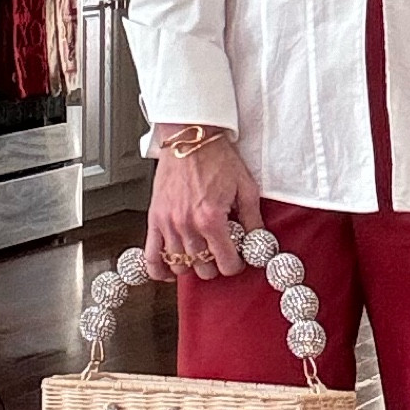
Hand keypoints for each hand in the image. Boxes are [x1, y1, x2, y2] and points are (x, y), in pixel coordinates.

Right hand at [145, 126, 264, 282]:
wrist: (190, 137)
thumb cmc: (215, 156)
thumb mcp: (245, 187)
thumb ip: (253, 219)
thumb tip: (258, 240)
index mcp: (211, 219)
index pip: (225, 263)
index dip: (235, 266)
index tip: (237, 260)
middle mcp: (187, 224)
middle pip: (203, 269)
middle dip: (215, 266)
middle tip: (220, 253)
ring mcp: (168, 223)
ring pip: (180, 266)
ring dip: (192, 265)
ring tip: (200, 254)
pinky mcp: (154, 218)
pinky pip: (151, 255)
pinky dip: (158, 269)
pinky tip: (167, 273)